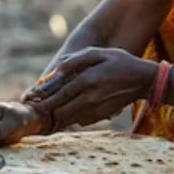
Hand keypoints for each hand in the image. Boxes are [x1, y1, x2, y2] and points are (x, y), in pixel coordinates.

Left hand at [23, 47, 157, 128]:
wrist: (144, 80)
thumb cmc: (120, 62)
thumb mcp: (98, 53)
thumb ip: (75, 61)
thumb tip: (55, 72)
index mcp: (88, 80)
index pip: (58, 93)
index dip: (42, 99)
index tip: (29, 101)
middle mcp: (90, 97)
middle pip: (60, 111)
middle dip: (45, 111)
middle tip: (34, 109)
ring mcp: (96, 109)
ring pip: (68, 118)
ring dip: (55, 117)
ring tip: (44, 113)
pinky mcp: (101, 116)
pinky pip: (79, 120)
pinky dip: (69, 117)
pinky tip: (64, 112)